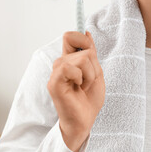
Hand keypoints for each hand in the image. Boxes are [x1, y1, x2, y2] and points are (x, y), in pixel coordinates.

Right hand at [47, 31, 105, 151]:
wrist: (86, 119)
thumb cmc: (89, 98)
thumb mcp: (96, 71)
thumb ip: (90, 53)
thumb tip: (86, 32)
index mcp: (69, 60)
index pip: (70, 36)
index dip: (83, 39)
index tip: (91, 54)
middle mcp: (61, 63)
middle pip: (83, 48)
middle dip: (94, 65)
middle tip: (88, 81)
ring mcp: (56, 72)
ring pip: (81, 58)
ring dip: (90, 74)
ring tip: (83, 86)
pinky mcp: (54, 82)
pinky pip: (70, 68)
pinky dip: (81, 77)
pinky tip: (78, 87)